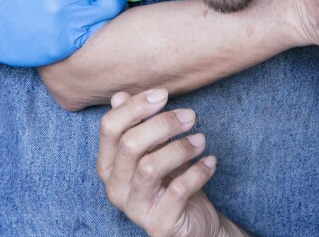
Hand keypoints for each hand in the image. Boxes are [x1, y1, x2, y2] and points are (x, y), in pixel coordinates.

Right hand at [98, 89, 224, 236]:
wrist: (192, 219)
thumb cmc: (169, 177)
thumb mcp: (154, 147)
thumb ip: (136, 123)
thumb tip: (119, 96)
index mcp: (109, 165)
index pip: (110, 127)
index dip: (136, 106)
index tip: (164, 94)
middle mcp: (115, 188)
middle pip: (129, 144)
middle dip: (163, 124)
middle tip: (190, 117)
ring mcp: (135, 209)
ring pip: (149, 167)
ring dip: (180, 147)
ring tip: (201, 140)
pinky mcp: (159, 225)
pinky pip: (177, 191)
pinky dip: (197, 171)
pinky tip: (210, 161)